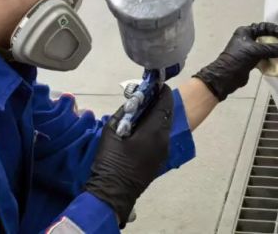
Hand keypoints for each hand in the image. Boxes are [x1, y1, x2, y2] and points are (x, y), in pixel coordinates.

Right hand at [85, 85, 173, 224]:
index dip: (161, 91)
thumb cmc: (110, 162)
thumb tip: (132, 103)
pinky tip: (141, 126)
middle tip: (146, 94)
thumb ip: (123, 113)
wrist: (112, 194)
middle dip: (158, 102)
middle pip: (166, 115)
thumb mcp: (111, 131)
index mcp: (154, 131)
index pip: (164, 104)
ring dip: (156, 116)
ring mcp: (163, 152)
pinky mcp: (159, 160)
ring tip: (142, 109)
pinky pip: (160, 137)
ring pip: (164, 126)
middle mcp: (164, 140)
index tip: (155, 83)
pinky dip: (154, 127)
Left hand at [193, 22, 277, 100]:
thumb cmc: (237, 59)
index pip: (264, 27)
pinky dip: (270, 62)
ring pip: (266, 50)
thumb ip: (273, 49)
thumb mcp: (256, 51)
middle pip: (266, 38)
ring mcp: (249, 50)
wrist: (225, 77)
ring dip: (274, 54)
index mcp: (246, 32)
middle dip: (276, 43)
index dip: (276, 30)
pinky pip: (264, 59)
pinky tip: (276, 66)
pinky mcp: (251, 61)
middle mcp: (247, 39)